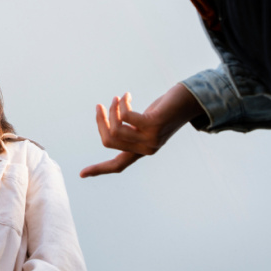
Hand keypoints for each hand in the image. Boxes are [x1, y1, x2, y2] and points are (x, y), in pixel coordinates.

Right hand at [80, 84, 203, 177]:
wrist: (189, 101)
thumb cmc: (166, 110)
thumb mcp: (146, 122)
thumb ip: (132, 129)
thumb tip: (112, 128)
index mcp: (142, 151)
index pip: (117, 166)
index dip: (98, 169)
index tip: (81, 174)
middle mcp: (146, 149)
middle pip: (109, 141)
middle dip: (100, 121)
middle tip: (101, 105)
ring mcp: (151, 138)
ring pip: (115, 129)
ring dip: (112, 110)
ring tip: (117, 98)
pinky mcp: (154, 125)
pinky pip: (126, 116)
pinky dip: (122, 103)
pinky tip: (127, 96)